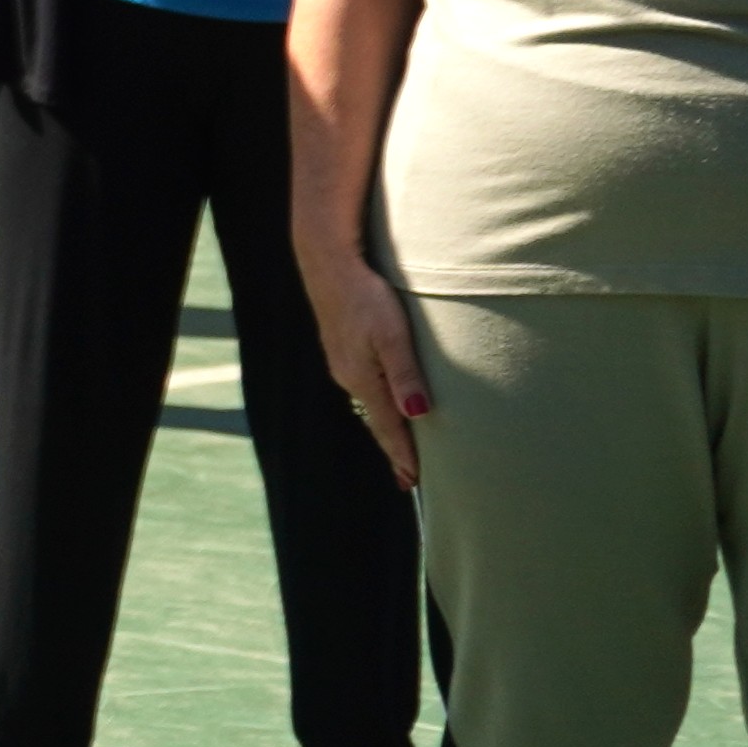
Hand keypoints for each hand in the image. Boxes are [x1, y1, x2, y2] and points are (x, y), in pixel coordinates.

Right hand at [299, 238, 429, 491]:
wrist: (329, 263)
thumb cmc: (367, 295)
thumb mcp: (393, 335)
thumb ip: (406, 375)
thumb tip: (418, 415)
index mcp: (362, 378)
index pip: (387, 427)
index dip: (403, 455)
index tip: (414, 482)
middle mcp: (349, 376)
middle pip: (376, 420)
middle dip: (394, 449)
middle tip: (408, 478)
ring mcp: (343, 363)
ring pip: (370, 403)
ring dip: (387, 427)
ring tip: (401, 447)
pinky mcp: (343, 349)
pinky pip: (365, 387)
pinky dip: (378, 405)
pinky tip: (385, 403)